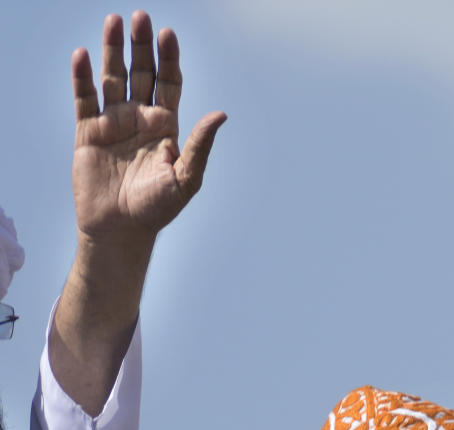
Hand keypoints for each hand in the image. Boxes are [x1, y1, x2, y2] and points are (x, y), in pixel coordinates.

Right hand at [53, 12, 226, 413]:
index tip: (168, 35)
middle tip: (141, 17)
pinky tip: (82, 55)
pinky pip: (84, 99)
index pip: (168, 84)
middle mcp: (139, 119)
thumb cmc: (157, 211)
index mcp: (165, 127)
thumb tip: (221, 114)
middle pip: (141, 73)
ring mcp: (112, 123)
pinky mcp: (87, 133)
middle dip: (141, 46)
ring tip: (113, 21)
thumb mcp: (185, 179)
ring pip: (112, 78)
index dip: (168, 60)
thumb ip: (200, 145)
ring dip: (111, 50)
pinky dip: (82, 77)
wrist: (120, 233)